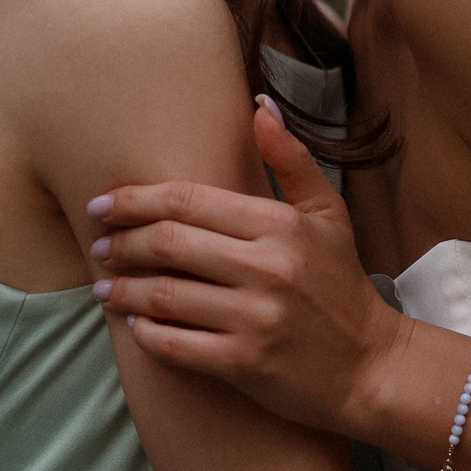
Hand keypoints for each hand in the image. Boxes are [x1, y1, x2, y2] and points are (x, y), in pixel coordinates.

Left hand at [87, 98, 408, 431]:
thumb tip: (259, 104)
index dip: (134, 200)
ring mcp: (256, 318)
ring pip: (164, 296)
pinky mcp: (246, 363)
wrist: (371, 366)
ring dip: (124, 292)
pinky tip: (136, 327)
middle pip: (168, 244)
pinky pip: (175, 345)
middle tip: (99, 248)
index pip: (188, 201)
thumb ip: (291, 159)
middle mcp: (268, 268)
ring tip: (105, 290)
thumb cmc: (341, 286)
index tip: (103, 205)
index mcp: (280, 225)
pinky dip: (146, 334)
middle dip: (121, 245)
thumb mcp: (328, 214)